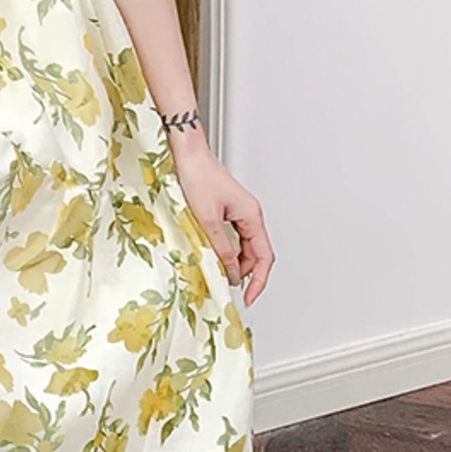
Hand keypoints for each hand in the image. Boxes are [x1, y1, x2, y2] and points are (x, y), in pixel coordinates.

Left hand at [169, 141, 273, 307]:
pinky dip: (227, 250)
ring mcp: (239, 211)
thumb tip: (231, 272)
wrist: (186, 154)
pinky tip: (214, 256)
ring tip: (219, 274)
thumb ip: (221, 248)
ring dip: (235, 262)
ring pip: (245, 246)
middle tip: (228, 287)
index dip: (259, 281)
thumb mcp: (207, 220)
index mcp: (252, 216)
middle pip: (257, 253)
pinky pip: (234, 237)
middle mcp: (250, 214)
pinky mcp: (227, 209)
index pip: (264, 257)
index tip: (248, 297)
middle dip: (246, 274)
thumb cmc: (197, 177)